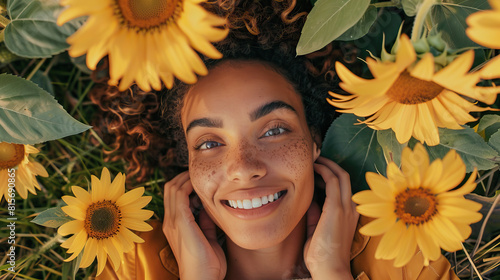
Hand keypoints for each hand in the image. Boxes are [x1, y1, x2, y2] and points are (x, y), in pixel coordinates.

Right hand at [163, 171, 226, 279]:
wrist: (202, 279)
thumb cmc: (208, 264)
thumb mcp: (208, 239)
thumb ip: (206, 223)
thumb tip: (209, 209)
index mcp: (175, 226)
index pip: (173, 196)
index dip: (185, 184)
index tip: (201, 181)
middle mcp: (170, 222)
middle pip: (170, 188)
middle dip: (184, 177)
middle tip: (200, 175)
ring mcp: (173, 222)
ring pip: (173, 188)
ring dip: (186, 179)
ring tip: (200, 176)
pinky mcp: (181, 222)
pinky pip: (179, 195)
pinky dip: (188, 186)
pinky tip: (200, 186)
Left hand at [303, 157, 358, 279]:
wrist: (329, 270)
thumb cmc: (322, 254)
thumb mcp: (317, 230)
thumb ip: (316, 214)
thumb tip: (309, 200)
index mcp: (348, 214)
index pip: (343, 186)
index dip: (330, 174)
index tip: (316, 168)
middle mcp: (351, 208)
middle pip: (344, 176)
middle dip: (330, 164)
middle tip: (315, 157)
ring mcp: (346, 207)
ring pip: (341, 175)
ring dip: (327, 164)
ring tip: (313, 159)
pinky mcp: (337, 208)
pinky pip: (334, 182)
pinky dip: (324, 172)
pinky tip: (313, 168)